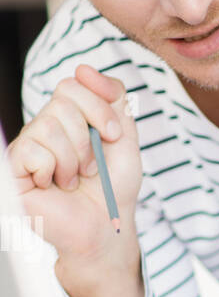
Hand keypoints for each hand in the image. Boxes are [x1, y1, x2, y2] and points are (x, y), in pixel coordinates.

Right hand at [7, 64, 144, 296]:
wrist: (105, 227)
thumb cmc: (113, 188)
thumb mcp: (125, 139)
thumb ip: (114, 99)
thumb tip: (84, 69)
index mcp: (69, 116)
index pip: (74, 83)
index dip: (99, 106)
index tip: (113, 135)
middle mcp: (44, 125)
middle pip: (63, 101)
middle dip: (89, 137)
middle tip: (91, 166)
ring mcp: (27, 146)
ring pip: (49, 127)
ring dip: (74, 160)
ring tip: (74, 180)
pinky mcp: (14, 168)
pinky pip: (33, 151)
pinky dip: (53, 171)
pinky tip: (53, 187)